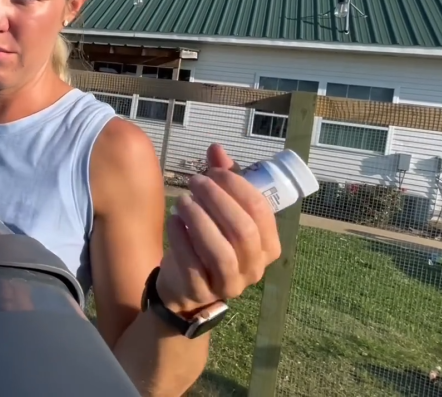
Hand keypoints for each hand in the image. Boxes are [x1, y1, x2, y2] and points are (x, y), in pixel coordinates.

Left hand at [157, 144, 281, 315]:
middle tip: (195, 181)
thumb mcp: (220, 211)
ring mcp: (230, 283)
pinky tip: (173, 221)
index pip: (261, 211)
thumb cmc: (209, 241)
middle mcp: (255, 268)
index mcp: (268, 246)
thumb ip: (223, 181)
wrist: (185, 284)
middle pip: (242, 231)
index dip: (238, 186)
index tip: (214, 171)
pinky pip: (194, 266)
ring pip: (221, 252)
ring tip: (183, 200)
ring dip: (200, 220)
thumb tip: (216, 149)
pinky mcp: (202, 291)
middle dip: (217, 200)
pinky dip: (182, 239)